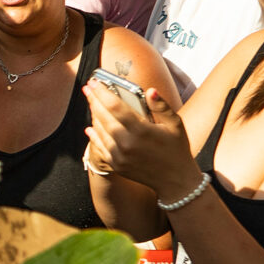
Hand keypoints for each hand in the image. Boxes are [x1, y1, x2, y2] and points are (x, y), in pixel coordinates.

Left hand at [83, 81, 197, 196]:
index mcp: (142, 130)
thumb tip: (150, 90)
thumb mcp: (175, 124)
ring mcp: (120, 156)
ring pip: (99, 131)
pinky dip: (94, 135)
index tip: (94, 82)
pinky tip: (90, 127)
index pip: (115, 106)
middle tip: (87, 87)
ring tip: (91, 102)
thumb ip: (162, 106)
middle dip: (93, 100)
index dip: (102, 92)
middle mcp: (127, 143)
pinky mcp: (116, 165)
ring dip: (93, 115)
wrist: (175, 181)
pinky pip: (100, 147)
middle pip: (103, 117)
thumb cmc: (177, 149)